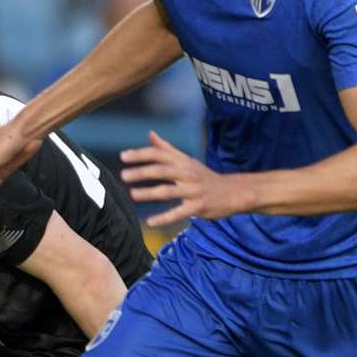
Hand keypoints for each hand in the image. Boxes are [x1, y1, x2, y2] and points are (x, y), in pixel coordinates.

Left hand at [120, 131, 248, 226]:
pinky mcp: (198, 207)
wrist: (234, 192)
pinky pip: (179, 213)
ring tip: (132, 194)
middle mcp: (188, 173)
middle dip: (142, 172)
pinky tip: (150, 222)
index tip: (123, 156)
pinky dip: (164, 218)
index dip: (141, 154)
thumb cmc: (205, 176)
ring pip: (169, 191)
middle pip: (162, 170)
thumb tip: (150, 134)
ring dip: (149, 193)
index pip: (160, 154)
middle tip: (124, 175)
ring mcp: (194, 190)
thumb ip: (167, 149)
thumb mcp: (187, 160)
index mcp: (183, 161)